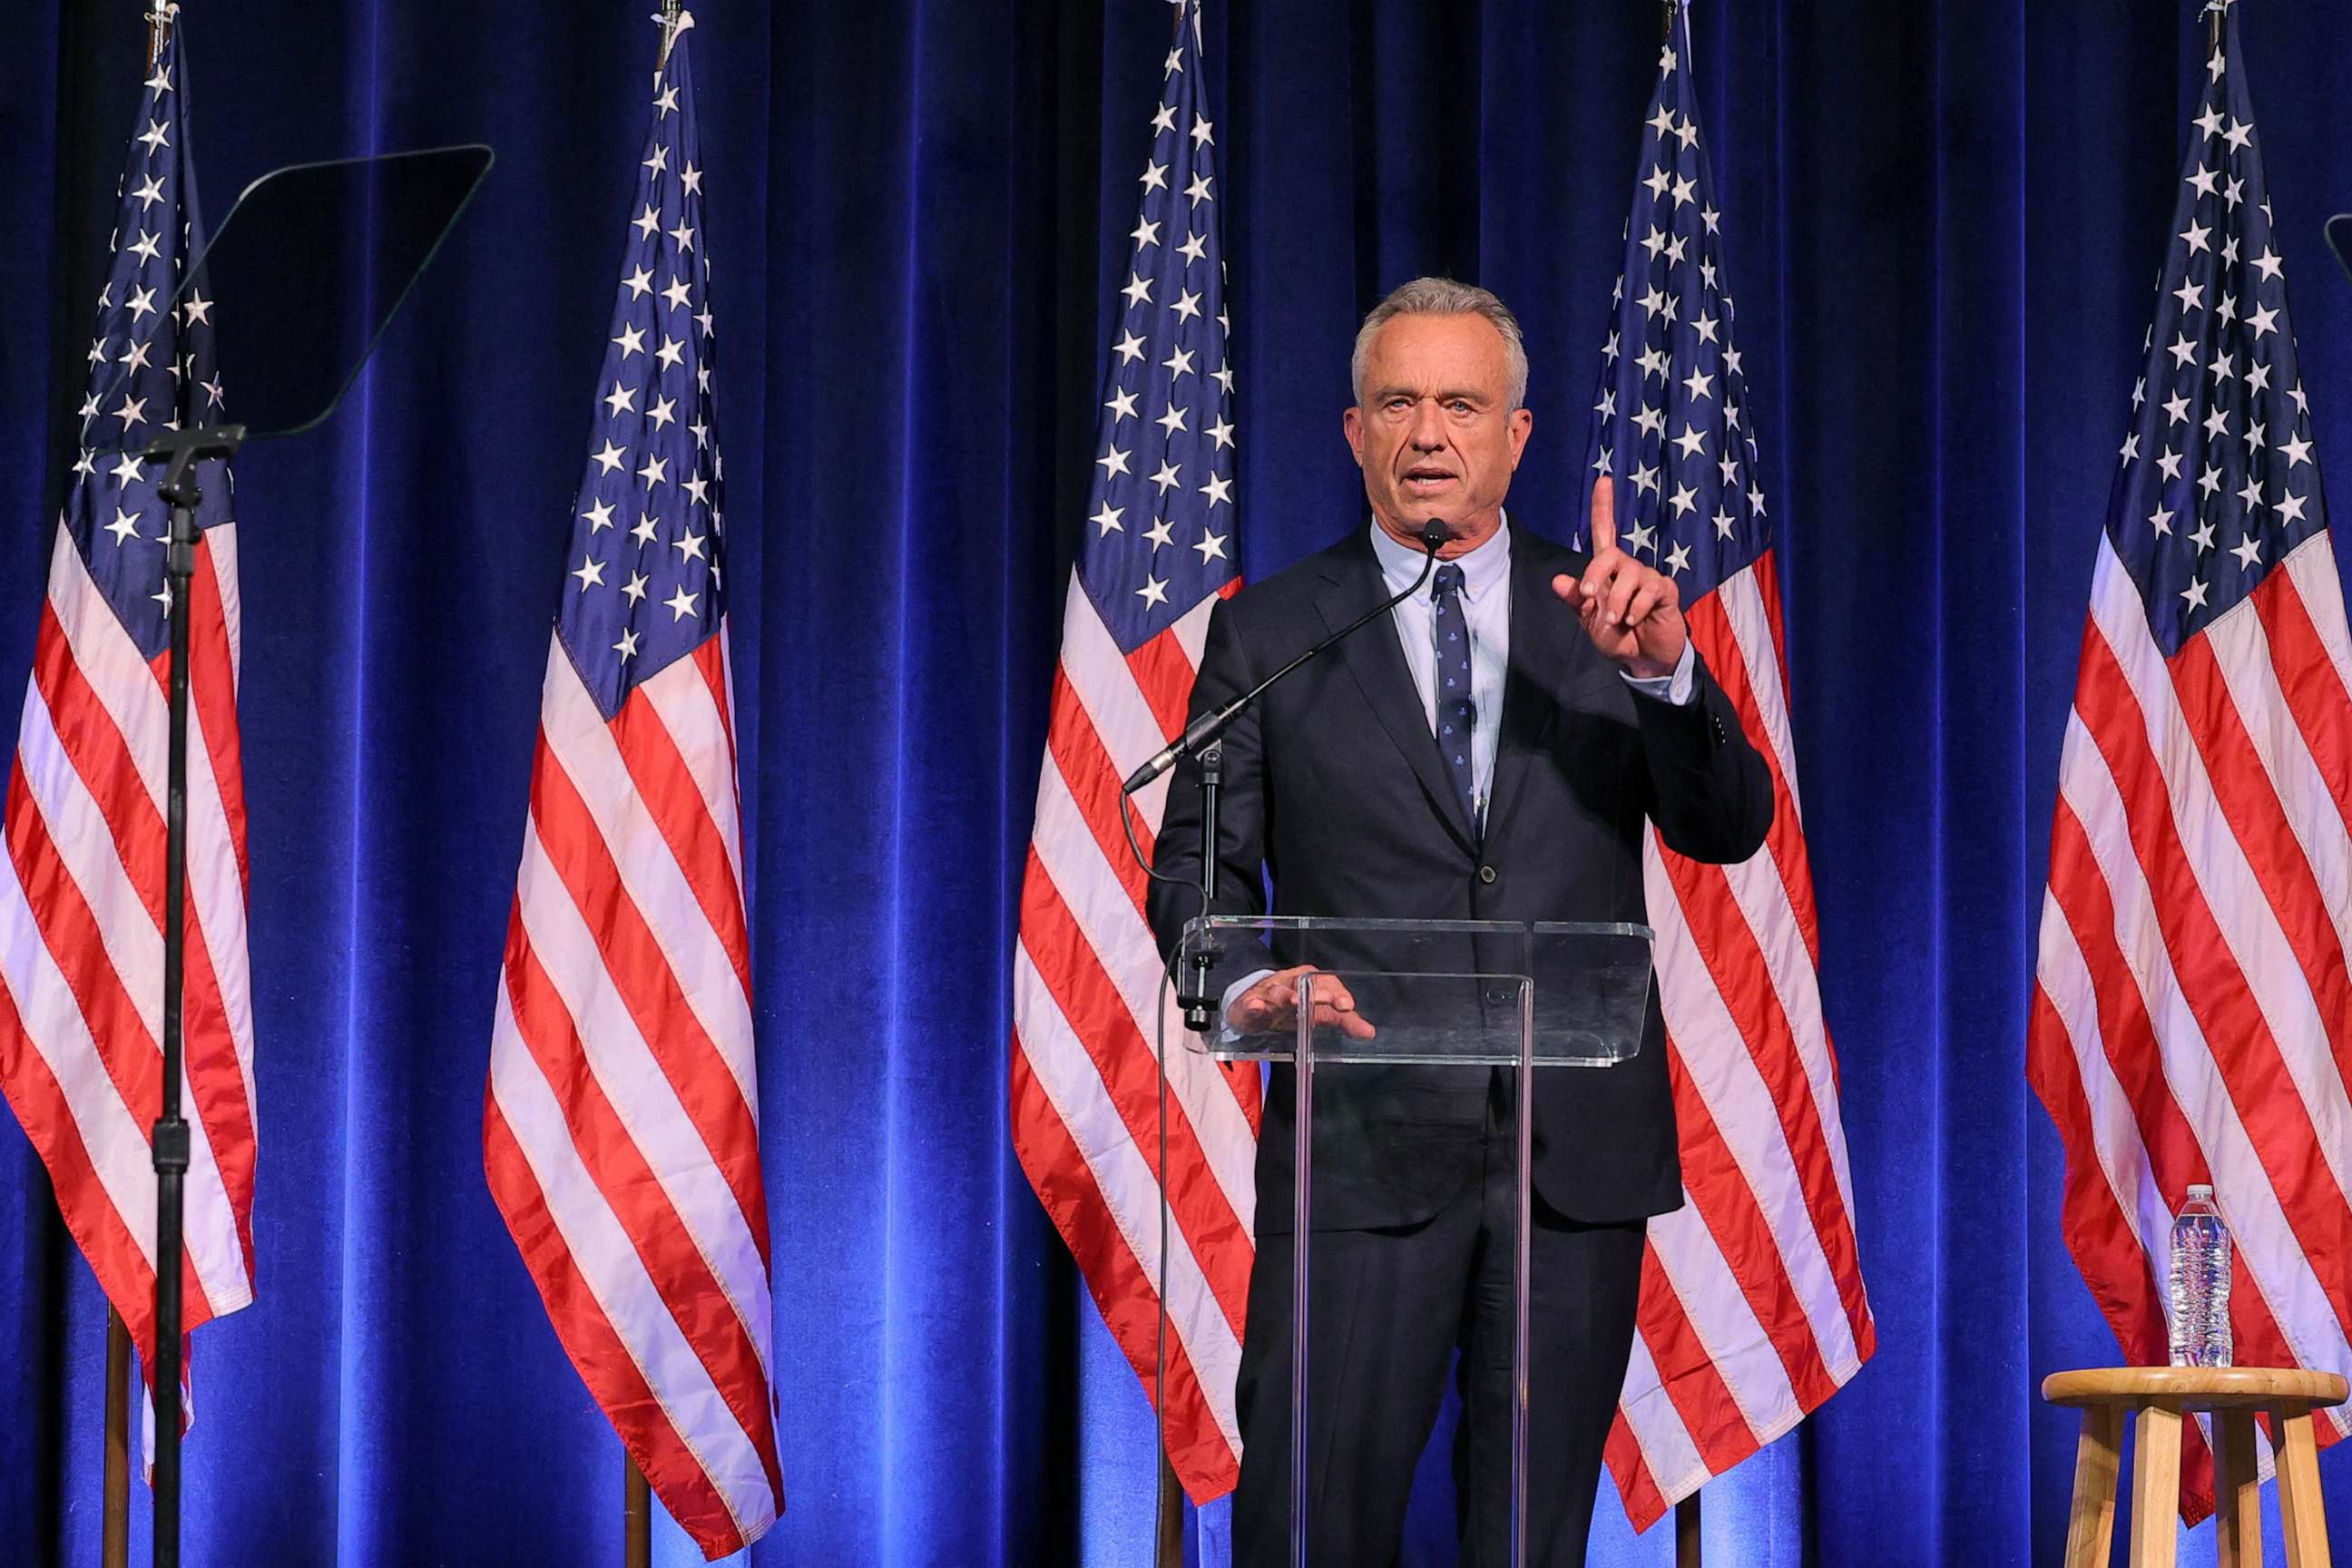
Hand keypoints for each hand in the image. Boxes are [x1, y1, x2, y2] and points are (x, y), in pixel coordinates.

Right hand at [1226, 965, 1376, 1040]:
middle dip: (1317, 993)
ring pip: (1278, 993)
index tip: (1347, 1006)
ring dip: (1286, 996)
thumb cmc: (1291, 1008)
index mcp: (1310, 982)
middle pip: (1304, 985)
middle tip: (1330, 1001)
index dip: (1337, 994)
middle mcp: (1291, 983)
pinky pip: (1251, 1004)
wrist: (1253, 1007)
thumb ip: (1345, 1022)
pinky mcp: (1250, 1005)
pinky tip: (1256, 1007)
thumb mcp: (1319, 1014)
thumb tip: (1369, 1033)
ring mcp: (1269, 993)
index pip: (1327, 983)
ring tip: (1294, 1001)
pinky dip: (1254, 1005)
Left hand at [1551, 475, 1687, 678]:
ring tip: (1617, 621)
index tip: (1604, 481)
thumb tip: (1556, 580)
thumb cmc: (1617, 637)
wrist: (1644, 661)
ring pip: (1630, 574)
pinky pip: (1650, 590)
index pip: (1605, 532)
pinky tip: (1635, 621)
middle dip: (1596, 574)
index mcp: (1608, 572)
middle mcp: (1629, 569)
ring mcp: (1649, 578)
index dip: (1604, 507)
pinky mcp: (1665, 591)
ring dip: (1618, 602)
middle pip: (1611, 554)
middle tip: (1590, 598)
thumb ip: (1576, 600)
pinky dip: (1636, 609)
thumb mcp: (1589, 621)